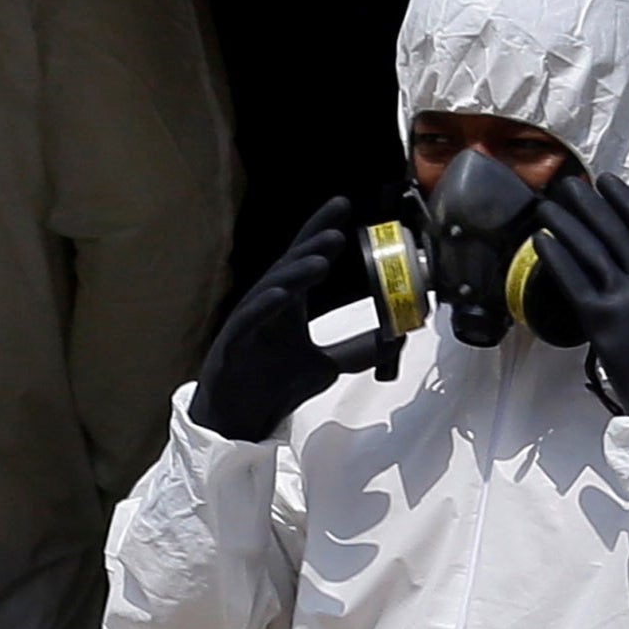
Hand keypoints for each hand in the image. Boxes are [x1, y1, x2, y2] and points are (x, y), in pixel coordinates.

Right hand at [185, 199, 366, 442]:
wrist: (240, 422)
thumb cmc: (272, 387)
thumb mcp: (326, 366)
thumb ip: (358, 350)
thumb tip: (396, 339)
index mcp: (287, 306)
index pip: (306, 259)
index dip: (321, 231)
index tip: (343, 207)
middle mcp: (266, 306)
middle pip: (289, 266)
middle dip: (311, 244)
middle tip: (336, 229)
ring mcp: (247, 323)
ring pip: (271, 288)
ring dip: (295, 272)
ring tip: (320, 259)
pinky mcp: (232, 346)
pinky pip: (248, 321)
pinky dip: (264, 307)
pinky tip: (282, 296)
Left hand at [534, 177, 628, 414]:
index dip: (624, 201)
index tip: (607, 182)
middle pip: (612, 231)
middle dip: (587, 203)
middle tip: (566, 185)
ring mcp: (623, 297)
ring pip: (590, 249)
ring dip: (565, 223)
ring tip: (547, 206)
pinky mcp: (599, 317)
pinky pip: (572, 279)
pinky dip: (556, 256)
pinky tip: (542, 241)